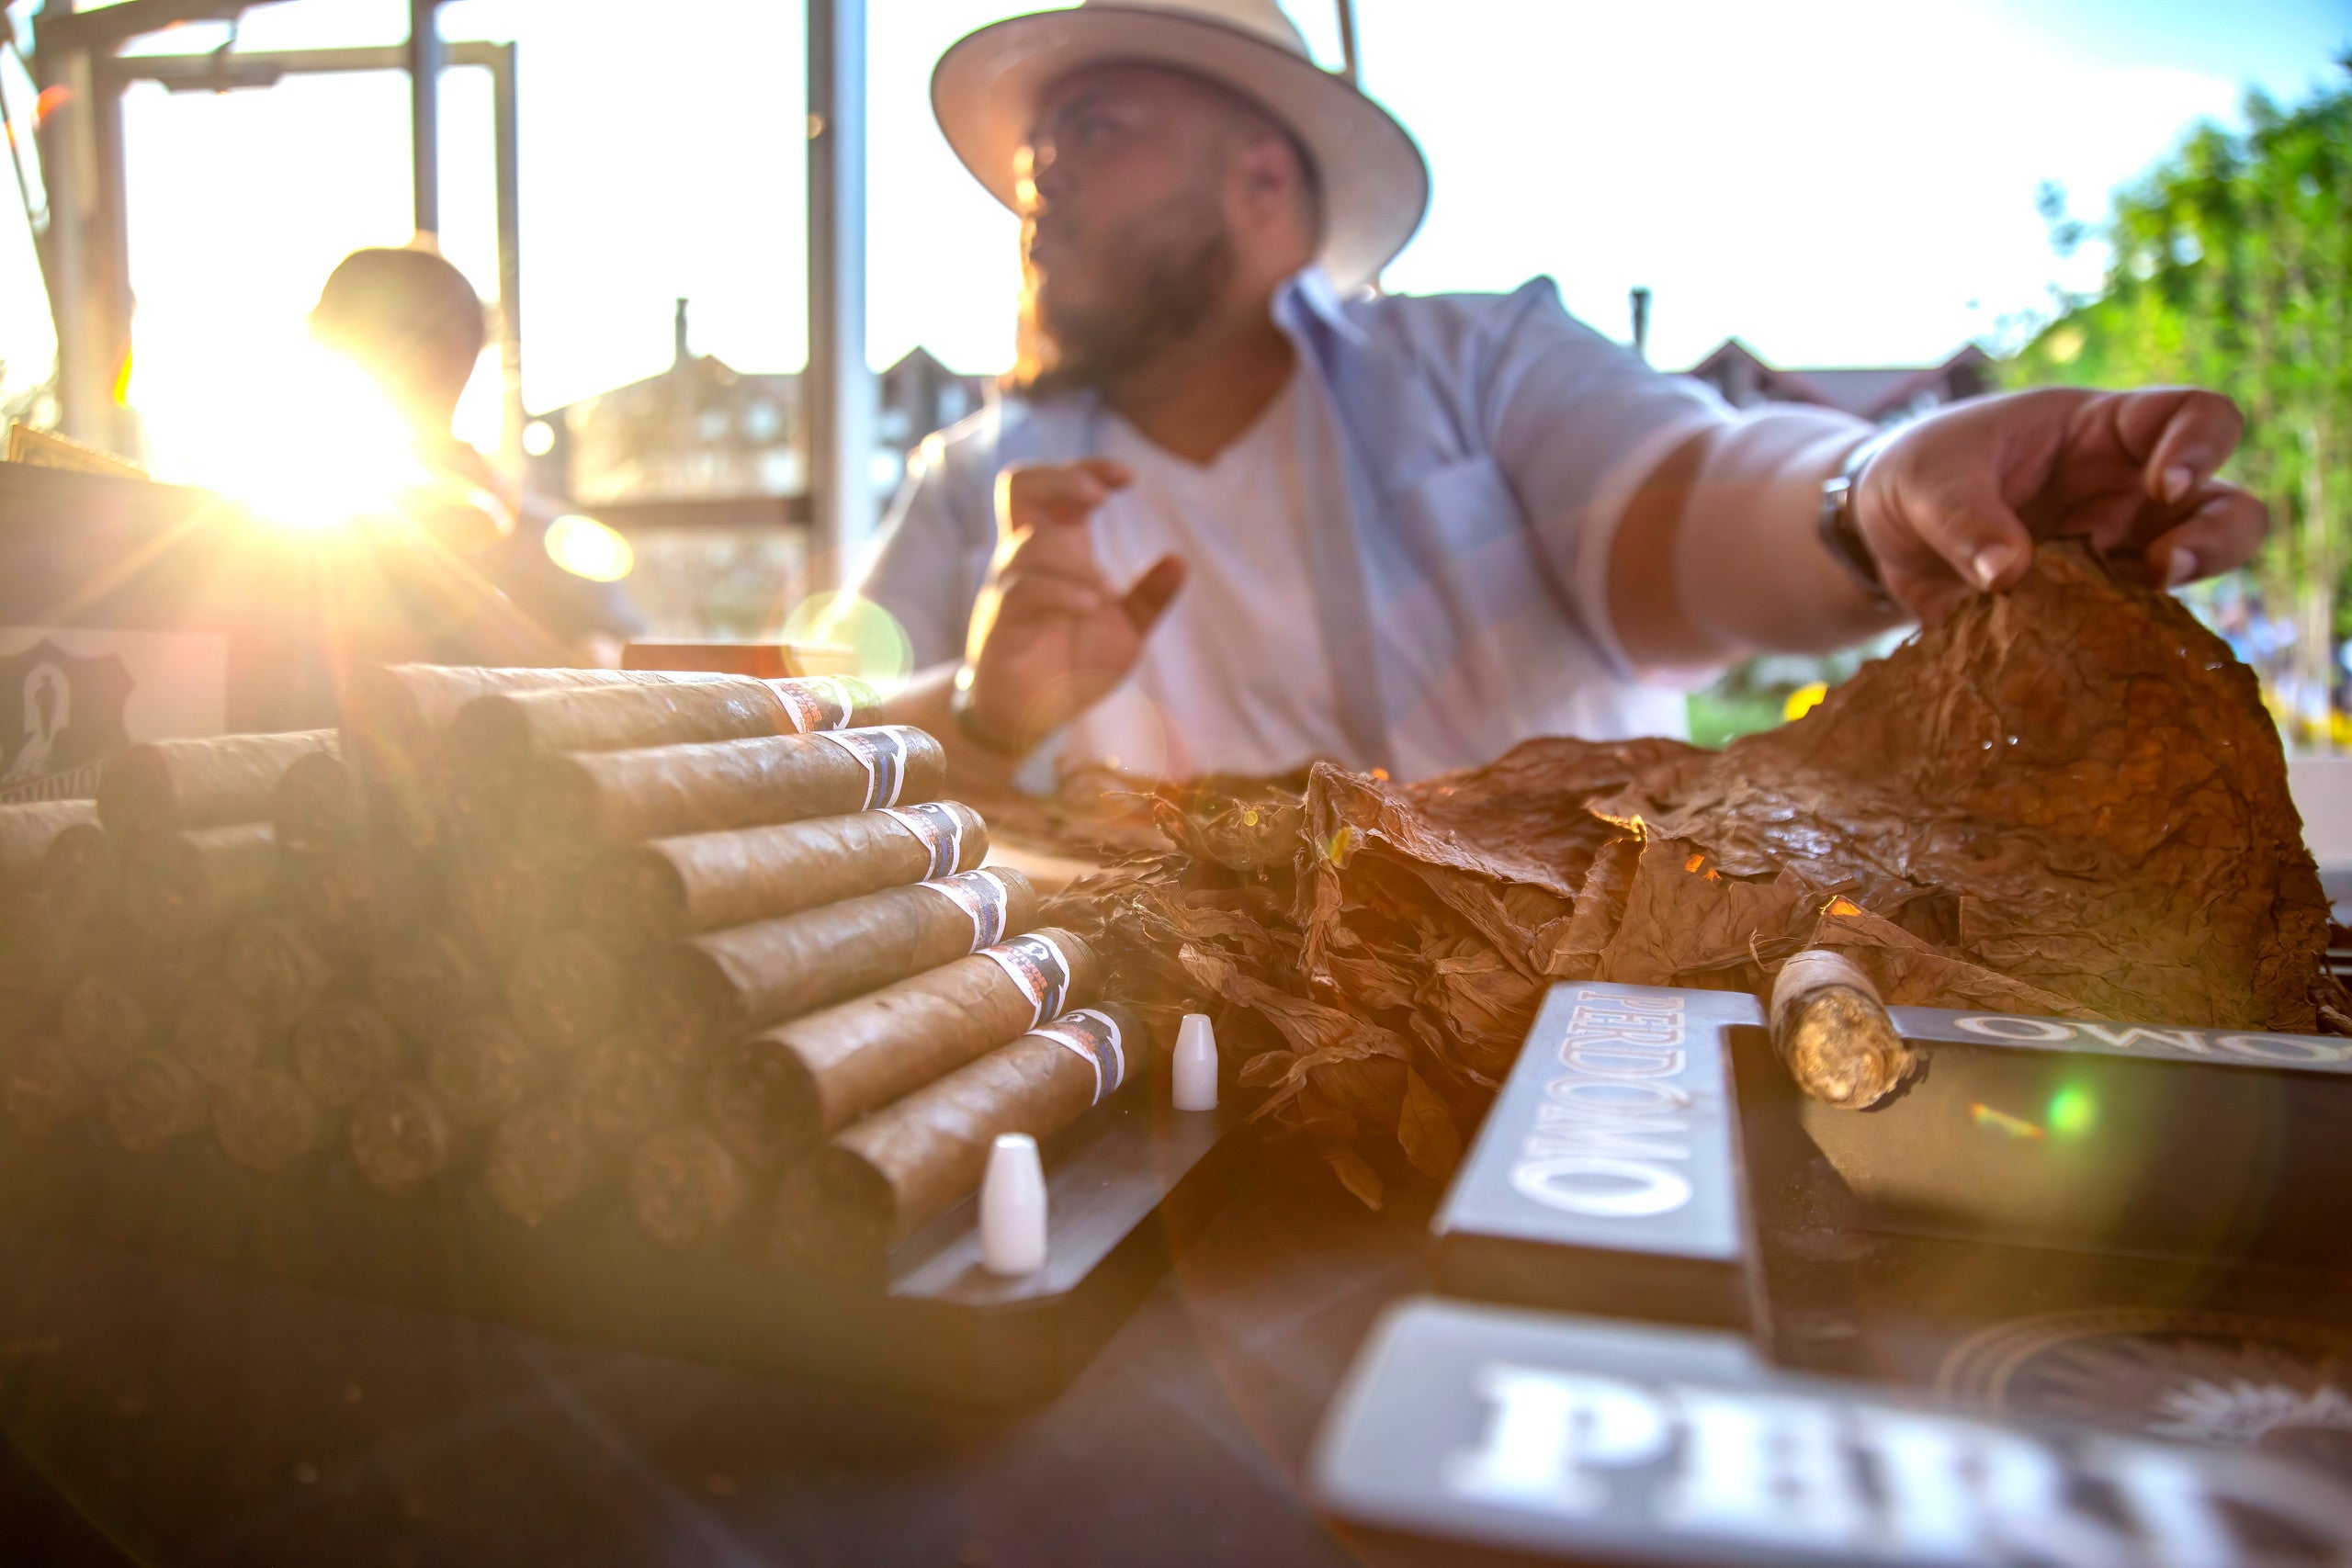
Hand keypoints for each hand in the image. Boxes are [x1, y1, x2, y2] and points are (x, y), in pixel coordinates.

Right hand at [961, 459, 1185, 751]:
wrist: (1031, 721)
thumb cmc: (1072, 668)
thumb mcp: (1125, 631)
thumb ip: (1149, 597)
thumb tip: (1179, 560)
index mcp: (1058, 551)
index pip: (1056, 486)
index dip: (1087, 470)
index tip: (1128, 479)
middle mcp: (1026, 560)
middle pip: (1019, 486)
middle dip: (1061, 479)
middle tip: (1099, 498)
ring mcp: (1007, 589)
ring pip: (1029, 544)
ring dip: (1075, 561)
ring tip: (1107, 592)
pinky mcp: (998, 625)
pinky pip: (1021, 592)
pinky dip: (1061, 593)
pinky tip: (1092, 606)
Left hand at [1853, 387, 2267, 621]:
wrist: (1883, 536)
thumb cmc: (1918, 476)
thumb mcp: (1926, 481)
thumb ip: (1964, 518)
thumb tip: (2008, 575)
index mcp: (2103, 431)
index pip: (2192, 416)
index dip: (2200, 445)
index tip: (2164, 484)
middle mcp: (2128, 494)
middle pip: (2226, 507)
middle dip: (2217, 537)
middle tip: (2165, 567)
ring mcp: (2116, 556)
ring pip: (2194, 575)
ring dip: (2182, 598)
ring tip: (2139, 614)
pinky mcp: (2089, 613)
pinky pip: (2131, 632)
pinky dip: (2120, 647)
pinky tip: (2088, 661)